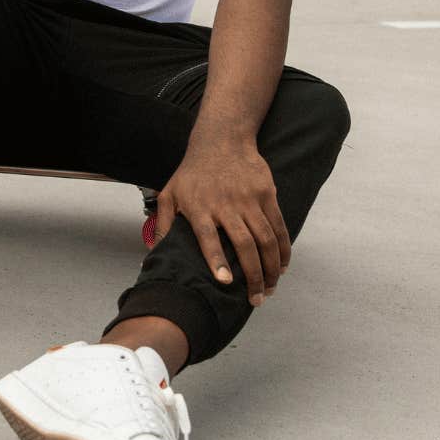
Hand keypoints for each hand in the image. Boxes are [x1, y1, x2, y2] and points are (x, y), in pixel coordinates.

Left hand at [153, 138, 290, 306]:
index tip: (226, 282)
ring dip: (271, 267)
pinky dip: (283, 249)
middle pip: (244, 245)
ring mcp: (249, 199)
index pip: (208, 238)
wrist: (221, 140)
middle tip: (256, 299)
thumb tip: (156, 253)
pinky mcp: (267, 194)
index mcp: (199, 208)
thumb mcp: (170, 193)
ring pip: (266, 239)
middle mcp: (225, 205)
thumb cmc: (192, 172)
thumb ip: (164, 223)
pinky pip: (279, 226)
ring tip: (270, 288)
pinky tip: (281, 265)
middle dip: (253, 276)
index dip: (216, 261)